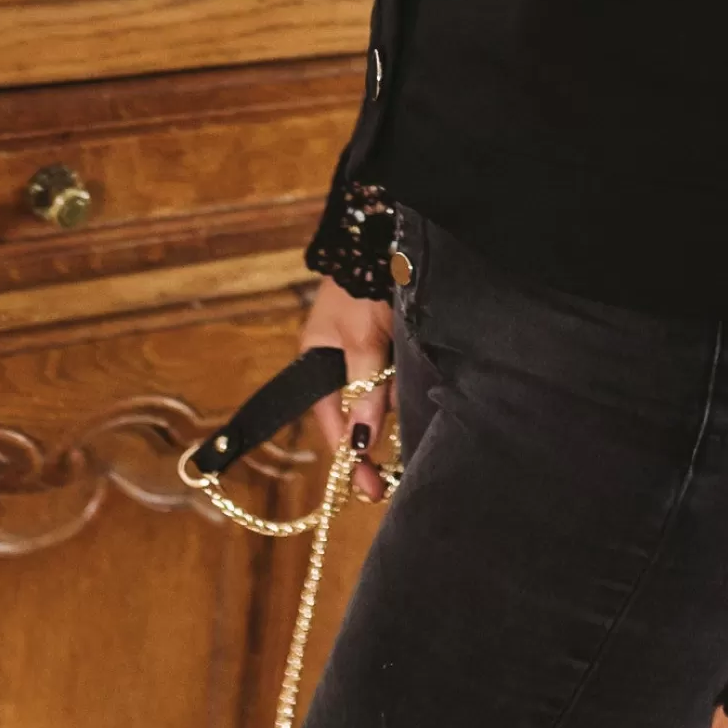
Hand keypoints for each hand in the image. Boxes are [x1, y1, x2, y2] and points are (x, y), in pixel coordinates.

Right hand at [300, 275, 394, 502]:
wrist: (379, 238)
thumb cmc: (362, 288)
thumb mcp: (362, 342)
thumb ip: (364, 392)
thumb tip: (360, 445)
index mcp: (317, 365)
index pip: (333, 422)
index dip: (349, 457)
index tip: (368, 489)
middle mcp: (339, 363)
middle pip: (358, 413)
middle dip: (374, 433)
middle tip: (390, 471)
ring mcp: (364, 352)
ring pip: (380, 396)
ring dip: (391, 406)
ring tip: (399, 411)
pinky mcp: (388, 342)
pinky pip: (394, 377)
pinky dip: (401, 386)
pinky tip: (411, 388)